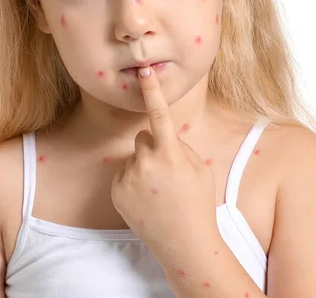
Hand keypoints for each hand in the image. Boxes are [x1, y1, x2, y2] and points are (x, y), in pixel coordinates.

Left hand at [110, 66, 219, 266]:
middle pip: (143, 137)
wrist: (185, 244)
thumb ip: (178, 146)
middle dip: (154, 147)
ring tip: (158, 192)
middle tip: (168, 173)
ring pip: (134, 157)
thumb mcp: (198, 168)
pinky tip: (146, 200)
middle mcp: (146, 163)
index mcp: (170, 154)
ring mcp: (129, 178)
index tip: (144, 70)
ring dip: (143, 166)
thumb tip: (159, 136)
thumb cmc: (198, 203)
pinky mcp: (117, 191)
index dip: (153, 90)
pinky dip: (133, 182)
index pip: (159, 114)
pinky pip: (124, 173)